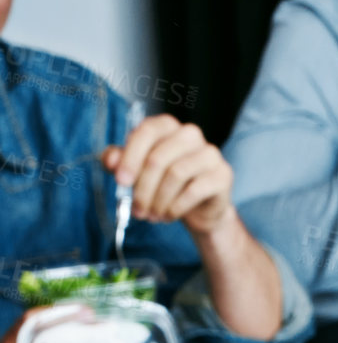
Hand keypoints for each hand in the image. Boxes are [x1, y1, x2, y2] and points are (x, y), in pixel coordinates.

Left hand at [102, 114, 234, 236]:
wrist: (200, 209)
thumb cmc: (166, 186)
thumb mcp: (139, 172)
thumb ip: (120, 162)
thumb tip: (109, 159)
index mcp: (167, 126)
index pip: (146, 132)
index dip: (131, 157)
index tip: (121, 181)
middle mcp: (190, 134)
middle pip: (159, 158)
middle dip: (143, 188)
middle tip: (137, 210)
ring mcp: (209, 153)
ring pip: (176, 174)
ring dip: (159, 201)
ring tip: (153, 215)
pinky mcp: (222, 174)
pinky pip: (194, 190)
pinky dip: (176, 207)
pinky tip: (170, 215)